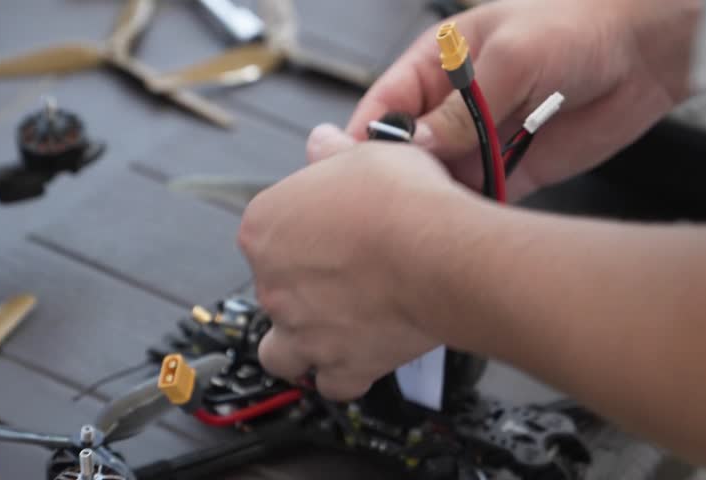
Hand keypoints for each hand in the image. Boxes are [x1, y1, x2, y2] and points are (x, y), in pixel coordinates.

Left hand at [239, 128, 462, 399]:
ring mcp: (302, 329)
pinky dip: (344, 374)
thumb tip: (322, 141)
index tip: (328, 230)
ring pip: (281, 351)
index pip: (266, 233)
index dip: (300, 232)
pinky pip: (331, 383)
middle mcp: (272, 282)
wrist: (439, 252)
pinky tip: (364, 353)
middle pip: (274, 289)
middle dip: (304, 286)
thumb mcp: (366, 154)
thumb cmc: (403, 202)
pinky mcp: (339, 364)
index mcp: (265, 226)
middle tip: (347, 274)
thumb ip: (334, 153)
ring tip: (334, 327)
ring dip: (300, 343)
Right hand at [347, 0, 699, 198]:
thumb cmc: (578, 24)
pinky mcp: (516, 168)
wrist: (647, 49)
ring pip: (443, 178)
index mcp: (439, 65)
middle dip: (398, 175)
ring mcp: (483, 139)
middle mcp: (455, 106)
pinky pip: (484, 194)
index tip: (352, 170)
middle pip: (409, 149)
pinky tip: (469, 223)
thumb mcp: (512, 56)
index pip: (385, 105)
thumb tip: (419, 141)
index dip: (364, 138)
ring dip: (437, 197)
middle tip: (394, 204)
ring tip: (431, 220)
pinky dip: (475, 211)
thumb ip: (463, 105)